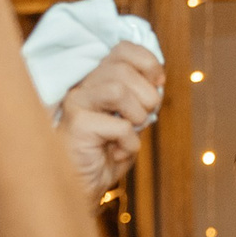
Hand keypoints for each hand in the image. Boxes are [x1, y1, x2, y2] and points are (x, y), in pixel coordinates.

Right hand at [58, 42, 164, 193]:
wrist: (83, 188)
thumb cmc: (106, 155)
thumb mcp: (131, 122)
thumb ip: (142, 99)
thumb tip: (158, 81)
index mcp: (97, 79)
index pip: (122, 49)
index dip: (148, 62)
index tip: (158, 82)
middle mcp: (84, 86)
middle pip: (123, 69)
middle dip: (147, 95)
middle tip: (146, 117)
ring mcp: (77, 103)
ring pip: (118, 89)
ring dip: (137, 114)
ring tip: (131, 131)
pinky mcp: (77, 125)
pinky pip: (119, 126)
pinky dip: (129, 143)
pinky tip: (118, 152)